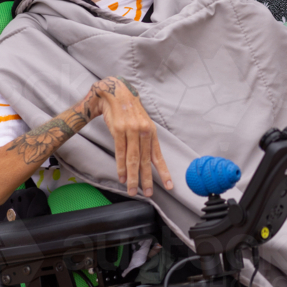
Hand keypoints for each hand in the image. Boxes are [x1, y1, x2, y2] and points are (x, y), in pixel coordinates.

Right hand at [77, 76, 172, 197]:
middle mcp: (144, 132)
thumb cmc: (129, 111)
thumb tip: (147, 159)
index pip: (158, 156)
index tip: (169, 186)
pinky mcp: (119, 130)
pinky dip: (120, 166)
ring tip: (132, 190)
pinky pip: (120, 152)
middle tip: (148, 193)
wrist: (116, 93)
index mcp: (152, 132)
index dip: (164, 172)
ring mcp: (131, 131)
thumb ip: (145, 139)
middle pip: (146, 161)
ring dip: (132, 177)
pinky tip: (121, 176)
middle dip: (147, 179)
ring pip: (133, 159)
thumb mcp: (142, 123)